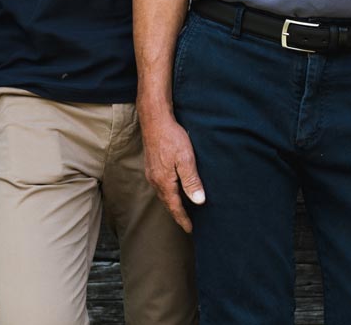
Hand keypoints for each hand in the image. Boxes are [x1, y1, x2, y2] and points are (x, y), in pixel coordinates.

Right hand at [141, 111, 205, 232]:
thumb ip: (191, 181)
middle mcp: (155, 180)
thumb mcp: (186, 159)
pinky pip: (160, 186)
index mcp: (164, 181)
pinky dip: (168, 193)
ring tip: (182, 210)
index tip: (190, 229)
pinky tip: (174, 191)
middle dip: (177, 214)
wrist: (155, 121)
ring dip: (172, 204)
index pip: (175, 206)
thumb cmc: (172, 138)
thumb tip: (198, 201)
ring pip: (163, 195)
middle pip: (167, 203)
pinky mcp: (152, 166)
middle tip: (187, 224)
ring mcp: (152, 173)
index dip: (183, 219)